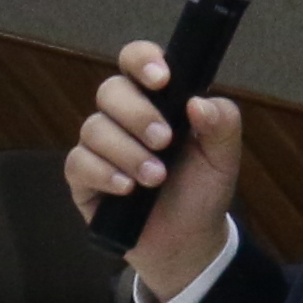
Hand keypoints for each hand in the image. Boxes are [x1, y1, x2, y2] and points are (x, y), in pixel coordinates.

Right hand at [63, 38, 241, 300]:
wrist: (187, 241)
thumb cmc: (201, 191)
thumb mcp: (223, 157)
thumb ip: (221, 124)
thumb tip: (198, 101)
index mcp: (157, 101)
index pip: (137, 61)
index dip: (143, 61)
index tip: (162, 79)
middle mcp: (123, 117)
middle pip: (110, 91)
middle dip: (138, 115)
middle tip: (165, 142)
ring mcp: (99, 146)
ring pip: (94, 128)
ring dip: (128, 153)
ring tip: (155, 179)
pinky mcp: (82, 177)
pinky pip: (78, 163)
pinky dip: (104, 174)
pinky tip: (127, 189)